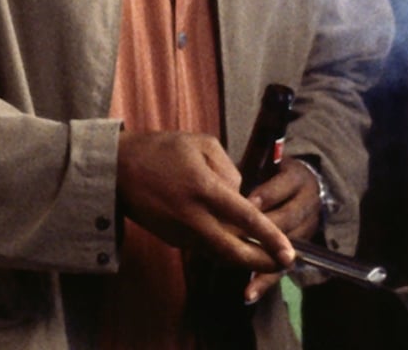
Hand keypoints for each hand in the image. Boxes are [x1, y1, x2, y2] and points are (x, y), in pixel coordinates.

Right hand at [115, 130, 293, 281]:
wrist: (118, 169)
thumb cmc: (163, 149)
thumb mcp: (203, 144)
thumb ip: (229, 170)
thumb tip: (242, 196)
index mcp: (204, 189)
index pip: (245, 218)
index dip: (270, 237)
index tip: (289, 253)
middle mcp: (194, 217)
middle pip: (233, 251)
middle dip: (262, 261)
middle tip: (285, 264)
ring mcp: (181, 232)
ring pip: (219, 254)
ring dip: (244, 259)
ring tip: (269, 258)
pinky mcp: (173, 239)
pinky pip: (205, 248)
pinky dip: (225, 252)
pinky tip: (240, 247)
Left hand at [243, 160, 322, 303]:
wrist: (301, 188)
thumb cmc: (269, 174)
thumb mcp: (264, 165)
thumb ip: (248, 172)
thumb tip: (226, 185)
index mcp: (297, 178)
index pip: (283, 186)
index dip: (265, 196)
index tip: (245, 203)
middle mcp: (307, 204)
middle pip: (287, 218)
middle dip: (262, 228)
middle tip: (233, 234)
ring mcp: (306, 229)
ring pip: (285, 245)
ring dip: (263, 257)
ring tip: (241, 264)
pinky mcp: (298, 251)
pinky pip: (282, 268)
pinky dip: (264, 281)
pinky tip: (248, 294)